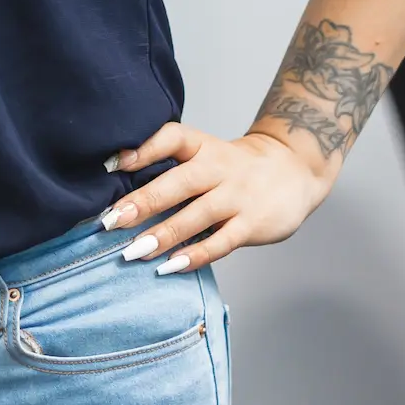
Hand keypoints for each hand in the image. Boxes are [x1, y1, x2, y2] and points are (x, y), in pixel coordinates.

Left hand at [102, 121, 336, 273]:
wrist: (293, 170)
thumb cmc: (234, 167)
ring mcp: (238, 196)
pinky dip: (196, 255)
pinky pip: (221, 242)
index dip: (143, 148)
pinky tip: (171, 267)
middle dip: (143, 202)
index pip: (172, 137)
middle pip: (179, 183)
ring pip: (197, 216)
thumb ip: (171, 166)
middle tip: (111, 220)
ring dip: (163, 235)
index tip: (112, 164)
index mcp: (202, 146)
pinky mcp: (252, 224)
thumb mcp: (205, 153)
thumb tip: (120, 188)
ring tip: (134, 252)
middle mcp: (219, 168)